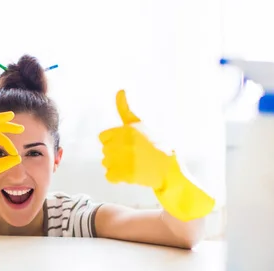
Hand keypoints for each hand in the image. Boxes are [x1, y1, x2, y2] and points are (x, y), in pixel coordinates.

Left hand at [99, 90, 214, 220]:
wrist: (171, 172)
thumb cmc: (156, 146)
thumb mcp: (141, 125)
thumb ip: (126, 110)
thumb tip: (120, 90)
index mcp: (128, 129)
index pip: (102, 137)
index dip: (113, 142)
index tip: (126, 145)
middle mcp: (126, 142)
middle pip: (105, 151)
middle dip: (116, 155)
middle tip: (134, 157)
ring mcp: (126, 159)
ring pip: (106, 164)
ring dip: (116, 166)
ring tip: (133, 165)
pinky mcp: (126, 175)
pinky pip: (109, 177)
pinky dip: (117, 178)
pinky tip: (130, 175)